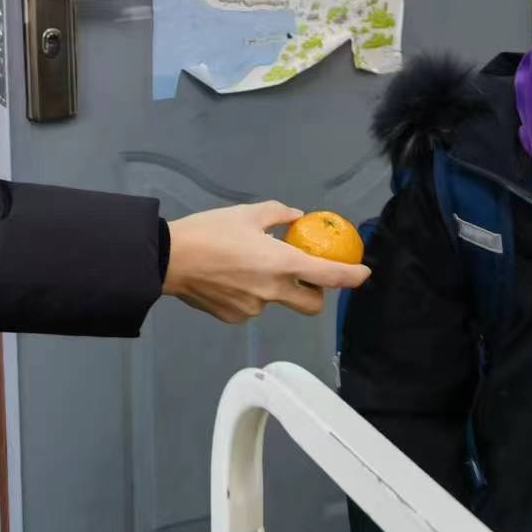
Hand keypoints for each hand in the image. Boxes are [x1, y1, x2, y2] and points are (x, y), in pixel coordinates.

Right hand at [163, 201, 370, 323]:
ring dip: (276, 287)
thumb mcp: (246, 213)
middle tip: (306, 275)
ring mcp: (254, 309)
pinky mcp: (235, 317)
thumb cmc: (210, 231)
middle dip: (317, 293)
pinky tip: (229, 278)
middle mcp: (273, 291)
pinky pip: (253, 305)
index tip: (364, 273)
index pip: (330, 276)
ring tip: (247, 266)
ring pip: (278, 301)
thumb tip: (296, 218)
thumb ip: (278, 215)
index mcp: (281, 263)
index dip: (352, 276)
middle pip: (312, 303)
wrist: (168, 259)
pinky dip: (251, 293)